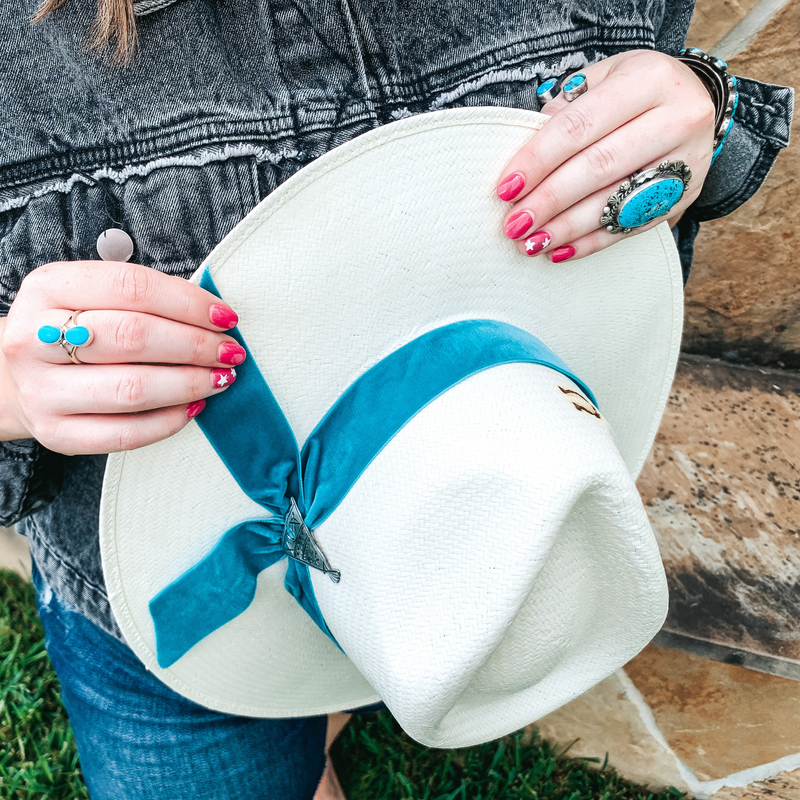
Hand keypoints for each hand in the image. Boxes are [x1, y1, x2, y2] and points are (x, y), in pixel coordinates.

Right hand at [0, 261, 244, 454]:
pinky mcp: (57, 433)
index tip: (225, 317)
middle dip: (195, 346)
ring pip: (132, 389)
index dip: (188, 302)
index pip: (131, 287)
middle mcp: (36, 339)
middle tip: (229, 352)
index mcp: (49, 288)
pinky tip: (193, 407)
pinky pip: (125, 434)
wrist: (17, 376)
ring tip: (220, 378)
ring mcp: (42, 390)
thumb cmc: (72, 329)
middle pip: (133, 338)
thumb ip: (144, 298)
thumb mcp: (92, 295)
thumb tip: (213, 317)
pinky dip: (169, 421)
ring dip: (190, 384)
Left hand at [496, 49, 715, 260]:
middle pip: (598, 167)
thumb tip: (525, 154)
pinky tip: (561, 251)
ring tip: (531, 243)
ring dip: (567, 228)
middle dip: (549, 200)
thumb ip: (566, 109)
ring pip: (617, 201)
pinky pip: (633, 226)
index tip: (505, 188)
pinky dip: (592, 242)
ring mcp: (687, 161)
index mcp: (649, 80)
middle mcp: (677, 118)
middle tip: (513, 225)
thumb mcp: (603, 79)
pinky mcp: (686, 195)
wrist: (698, 102)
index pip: (579, 126)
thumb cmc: (634, 91)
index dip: (538, 160)